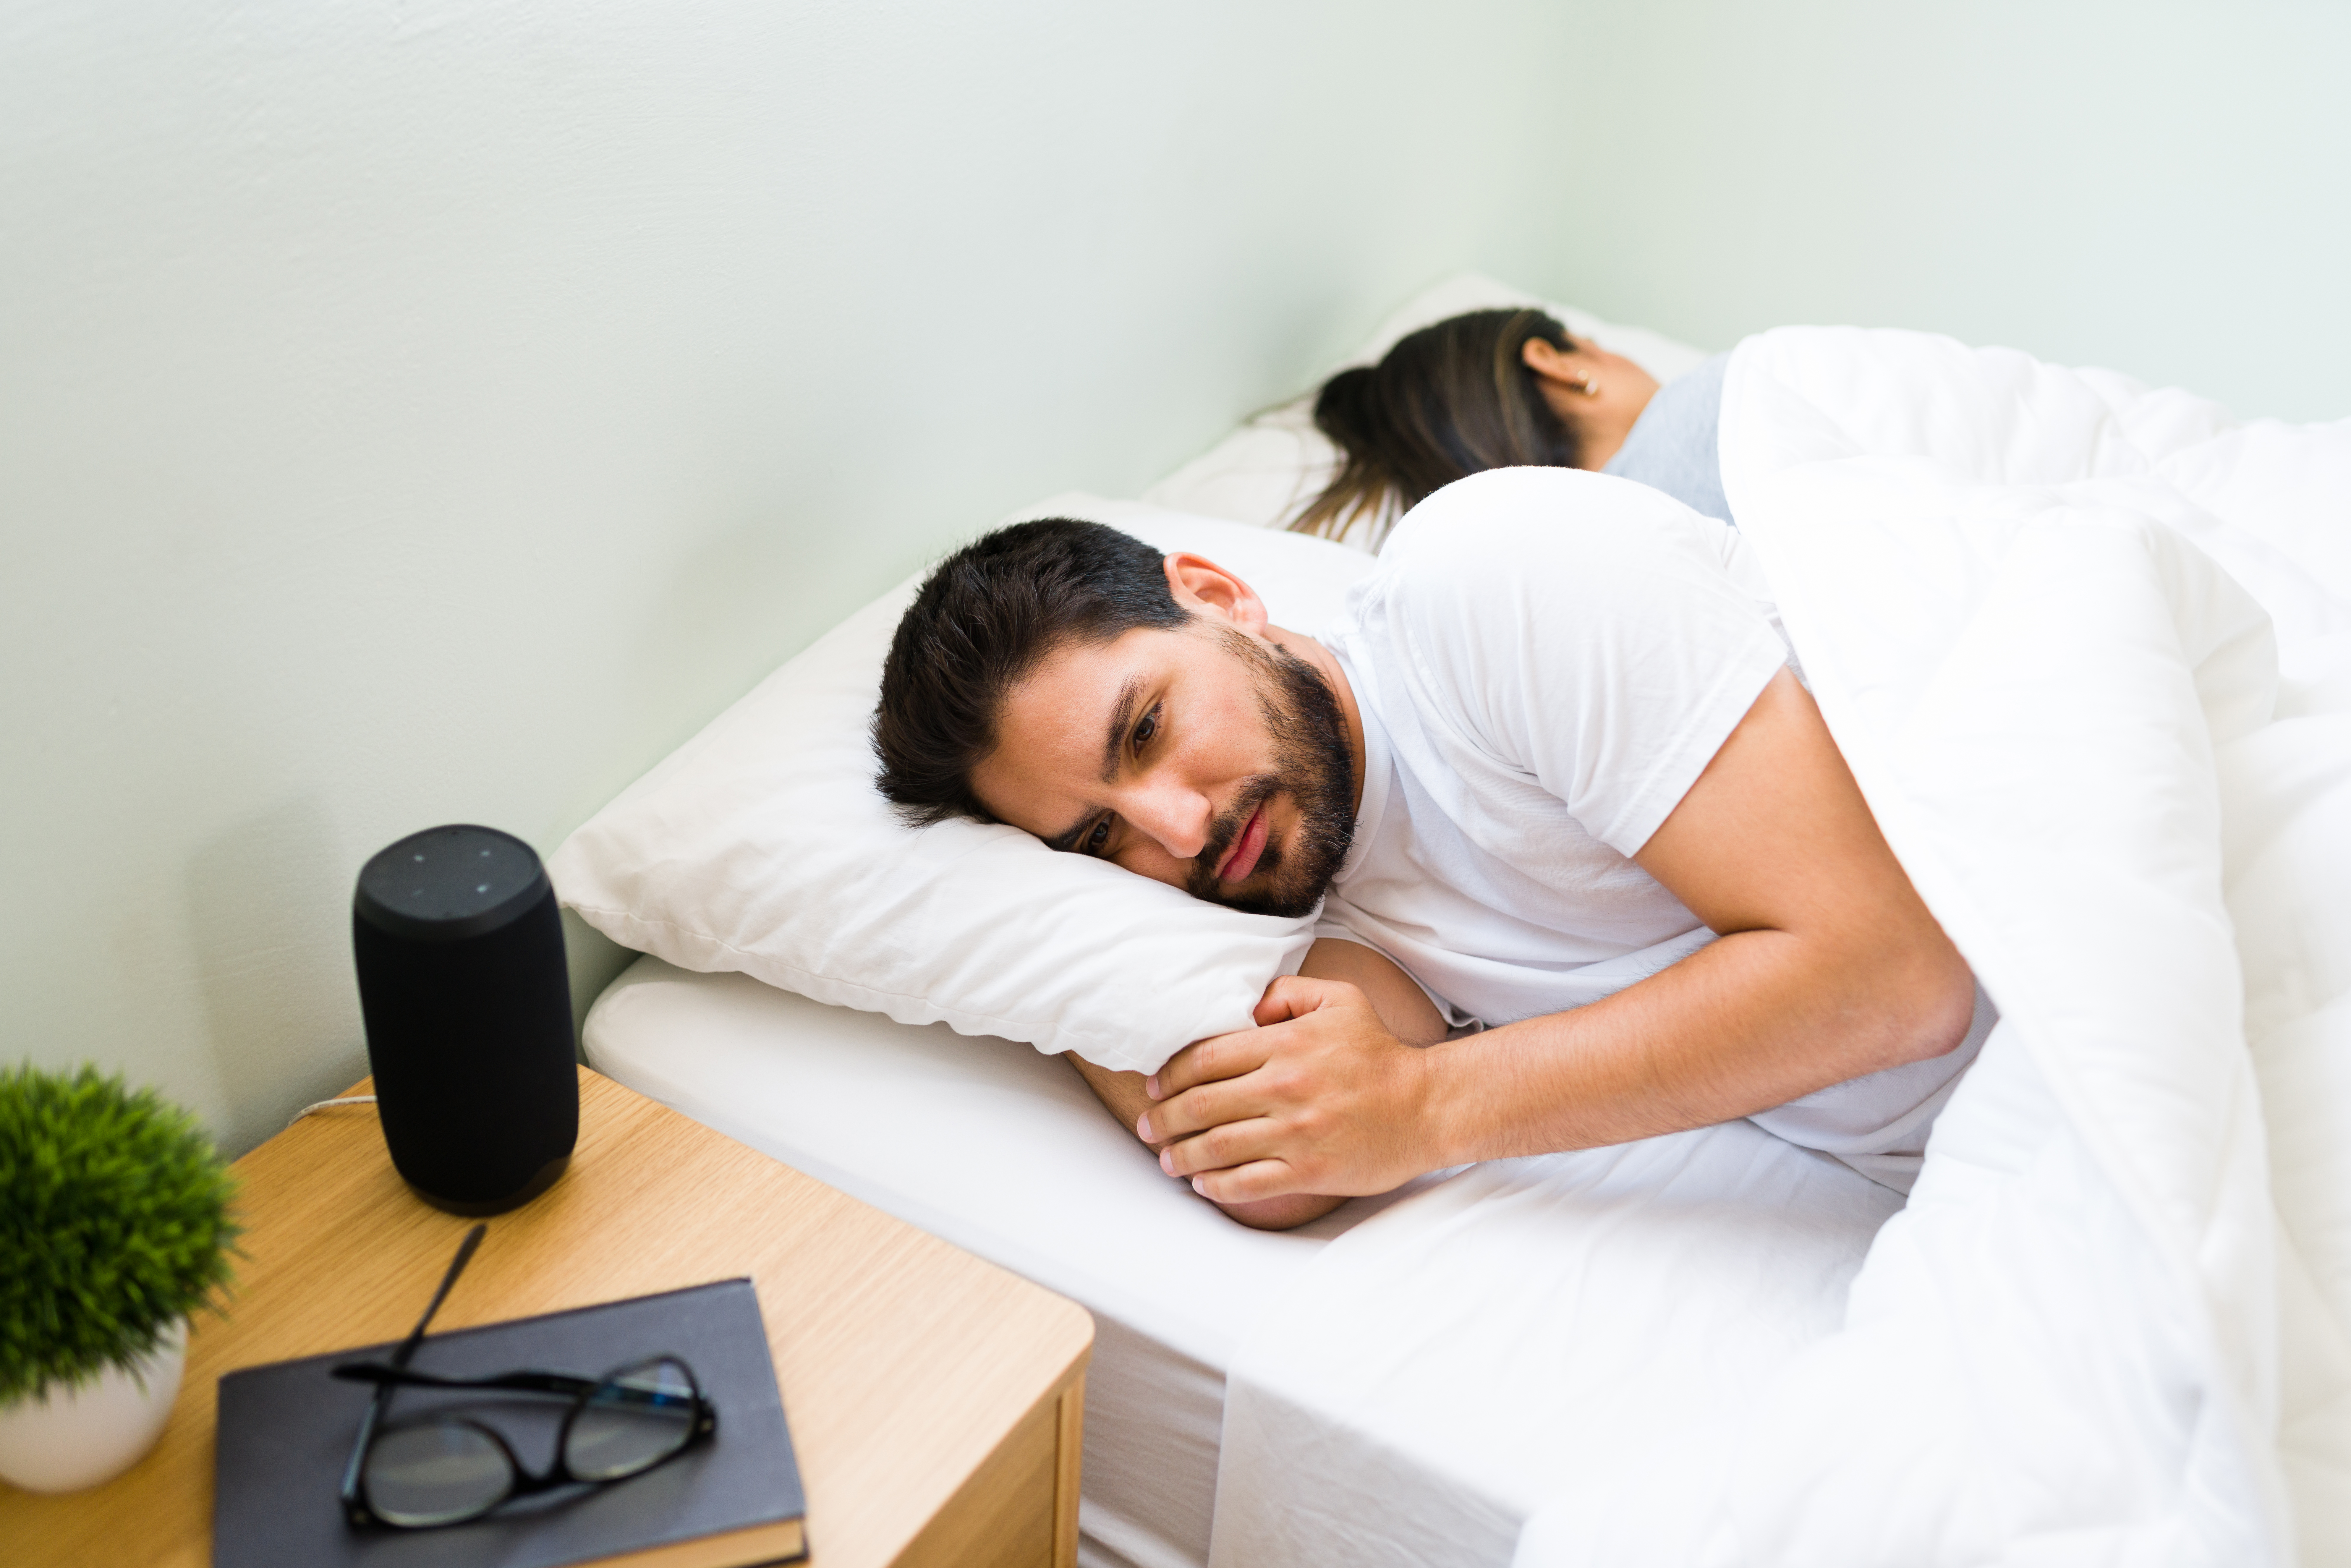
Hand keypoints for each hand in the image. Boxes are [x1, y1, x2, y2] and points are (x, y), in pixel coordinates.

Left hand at [1137, 975, 1444, 1203]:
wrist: (1427, 1105)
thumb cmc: (1379, 1054)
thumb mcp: (1340, 1000)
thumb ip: (1288, 992)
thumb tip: (1247, 1005)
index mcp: (1286, 1045)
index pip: (1206, 1058)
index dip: (1170, 1074)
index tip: (1154, 1087)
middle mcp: (1284, 1088)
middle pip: (1201, 1105)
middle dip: (1163, 1118)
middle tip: (1147, 1126)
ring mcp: (1296, 1132)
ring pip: (1217, 1147)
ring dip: (1180, 1155)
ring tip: (1165, 1158)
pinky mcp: (1309, 1170)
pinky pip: (1248, 1183)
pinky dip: (1216, 1185)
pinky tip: (1202, 1183)